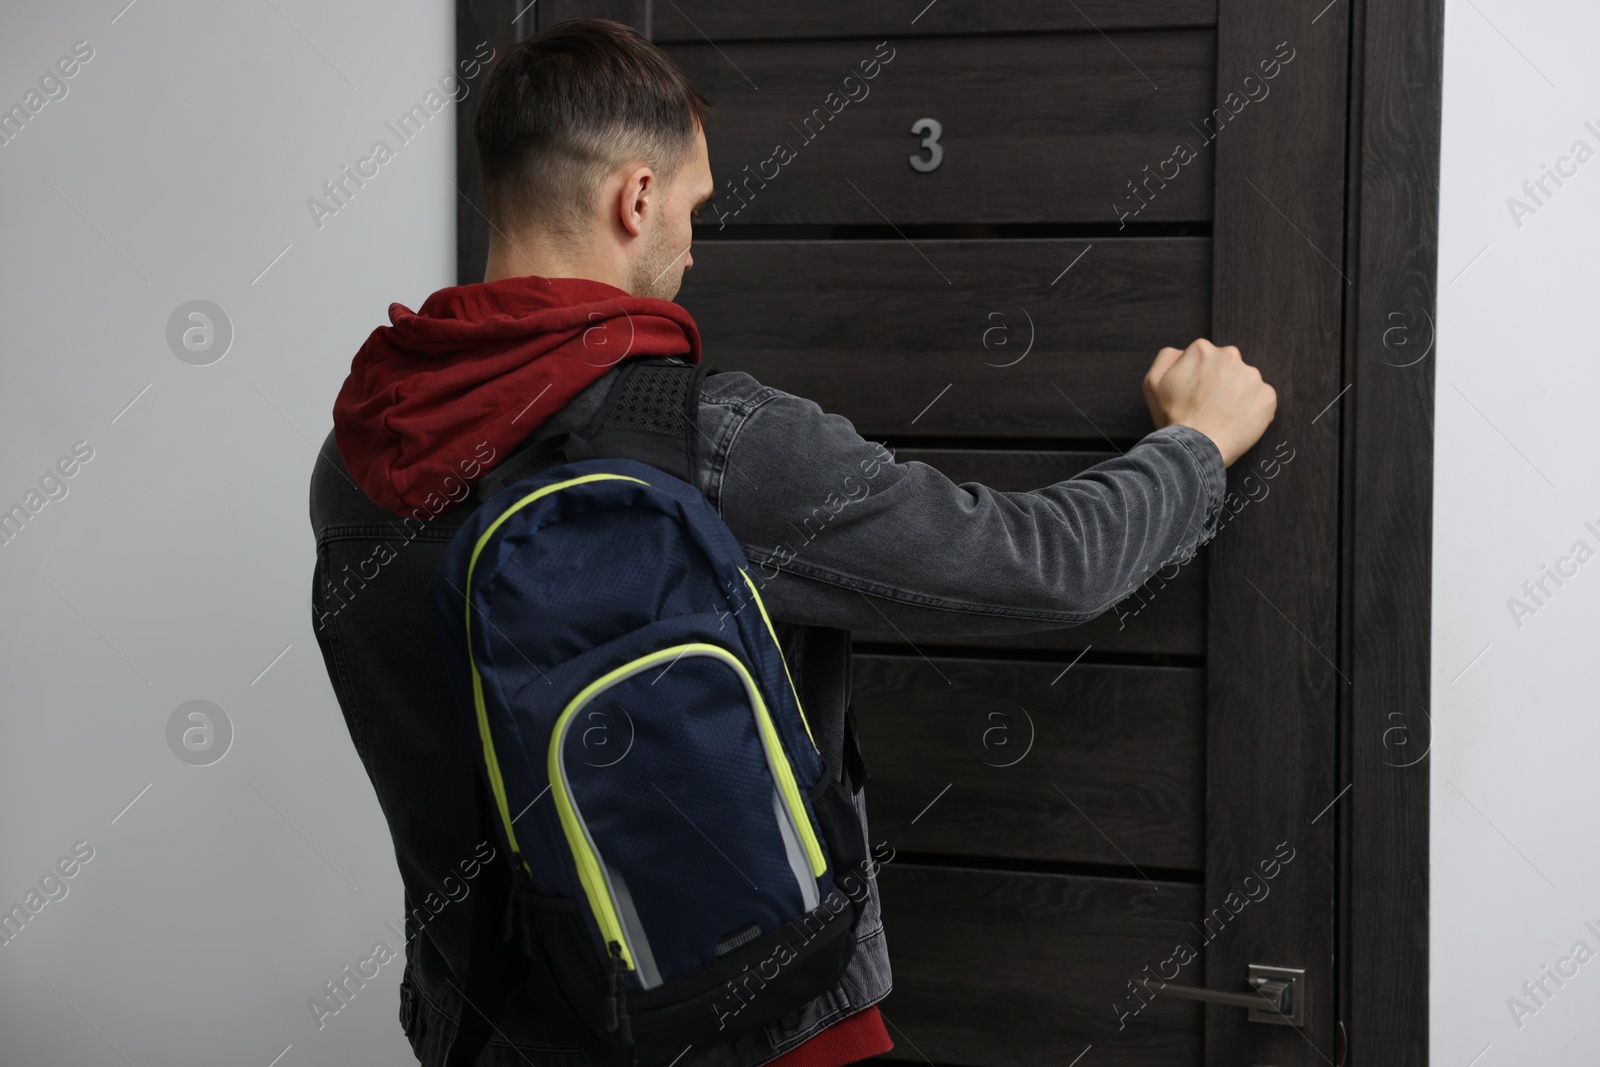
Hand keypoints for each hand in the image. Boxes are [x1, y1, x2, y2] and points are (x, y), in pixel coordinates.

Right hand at [1142, 338, 1276, 467]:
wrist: (1194, 448)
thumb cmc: (1172, 417)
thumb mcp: (1153, 382)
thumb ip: (1167, 357)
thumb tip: (1182, 352)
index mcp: (1203, 350)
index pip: (1206, 358)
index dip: (1201, 378)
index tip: (1197, 395)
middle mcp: (1230, 356)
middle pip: (1229, 367)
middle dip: (1222, 383)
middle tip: (1210, 407)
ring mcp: (1252, 376)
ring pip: (1246, 383)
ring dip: (1238, 397)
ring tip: (1223, 417)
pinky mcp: (1267, 396)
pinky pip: (1262, 401)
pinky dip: (1253, 411)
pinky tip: (1236, 423)